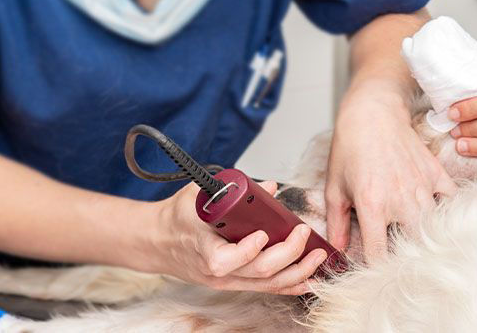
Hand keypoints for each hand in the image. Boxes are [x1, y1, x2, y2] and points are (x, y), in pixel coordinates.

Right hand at [143, 181, 327, 294]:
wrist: (158, 242)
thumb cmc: (178, 217)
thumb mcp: (197, 195)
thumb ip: (229, 188)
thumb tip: (269, 187)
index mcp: (202, 248)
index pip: (225, 259)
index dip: (247, 250)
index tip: (263, 234)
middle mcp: (216, 271)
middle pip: (256, 272)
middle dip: (287, 254)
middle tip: (304, 232)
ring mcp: (227, 281)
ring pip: (267, 284)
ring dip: (297, 271)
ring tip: (319, 256)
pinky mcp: (236, 283)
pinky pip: (267, 289)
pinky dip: (291, 285)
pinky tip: (310, 279)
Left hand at [326, 82, 457, 261]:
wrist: (372, 113)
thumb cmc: (350, 148)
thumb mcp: (334, 187)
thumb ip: (336, 222)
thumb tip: (337, 250)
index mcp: (372, 205)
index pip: (379, 254)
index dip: (376, 270)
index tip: (376, 274)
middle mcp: (400, 199)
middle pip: (414, 245)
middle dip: (408, 258)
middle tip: (402, 262)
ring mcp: (422, 187)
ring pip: (434, 227)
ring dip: (427, 237)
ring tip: (419, 242)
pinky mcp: (435, 174)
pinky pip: (451, 202)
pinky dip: (447, 211)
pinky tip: (437, 216)